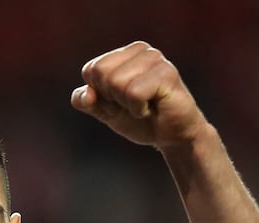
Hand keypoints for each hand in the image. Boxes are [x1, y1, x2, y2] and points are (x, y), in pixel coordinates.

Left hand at [71, 41, 208, 149]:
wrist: (172, 137)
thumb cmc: (141, 120)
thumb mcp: (105, 112)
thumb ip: (87, 102)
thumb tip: (86, 93)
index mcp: (124, 54)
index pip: (91, 70)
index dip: (100, 95)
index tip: (119, 103)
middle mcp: (141, 50)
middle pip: (101, 73)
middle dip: (112, 98)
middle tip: (133, 105)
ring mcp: (155, 59)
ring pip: (116, 82)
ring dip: (127, 104)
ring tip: (144, 106)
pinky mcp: (167, 73)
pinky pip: (134, 93)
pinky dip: (138, 109)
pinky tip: (154, 108)